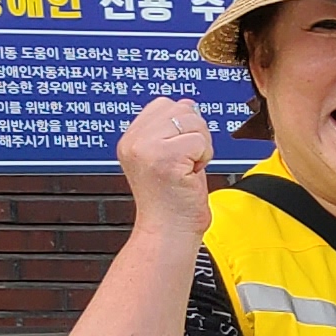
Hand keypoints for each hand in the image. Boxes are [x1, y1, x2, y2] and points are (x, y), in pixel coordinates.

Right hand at [115, 94, 215, 242]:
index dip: (183, 127)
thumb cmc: (174, 201)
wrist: (169, 232)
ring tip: (187, 170)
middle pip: (182, 109)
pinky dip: (204, 158)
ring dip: (201, 148)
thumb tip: (188, 104)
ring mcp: (146, 149)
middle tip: (186, 164)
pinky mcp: (164, 159)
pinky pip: (200, 141)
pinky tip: (190, 175)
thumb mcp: (168, 157)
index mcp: (130, 139)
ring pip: (193, 122)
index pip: (164, 104)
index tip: (180, 154)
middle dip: (195, 135)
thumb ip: (173, 129)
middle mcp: (133, 141)